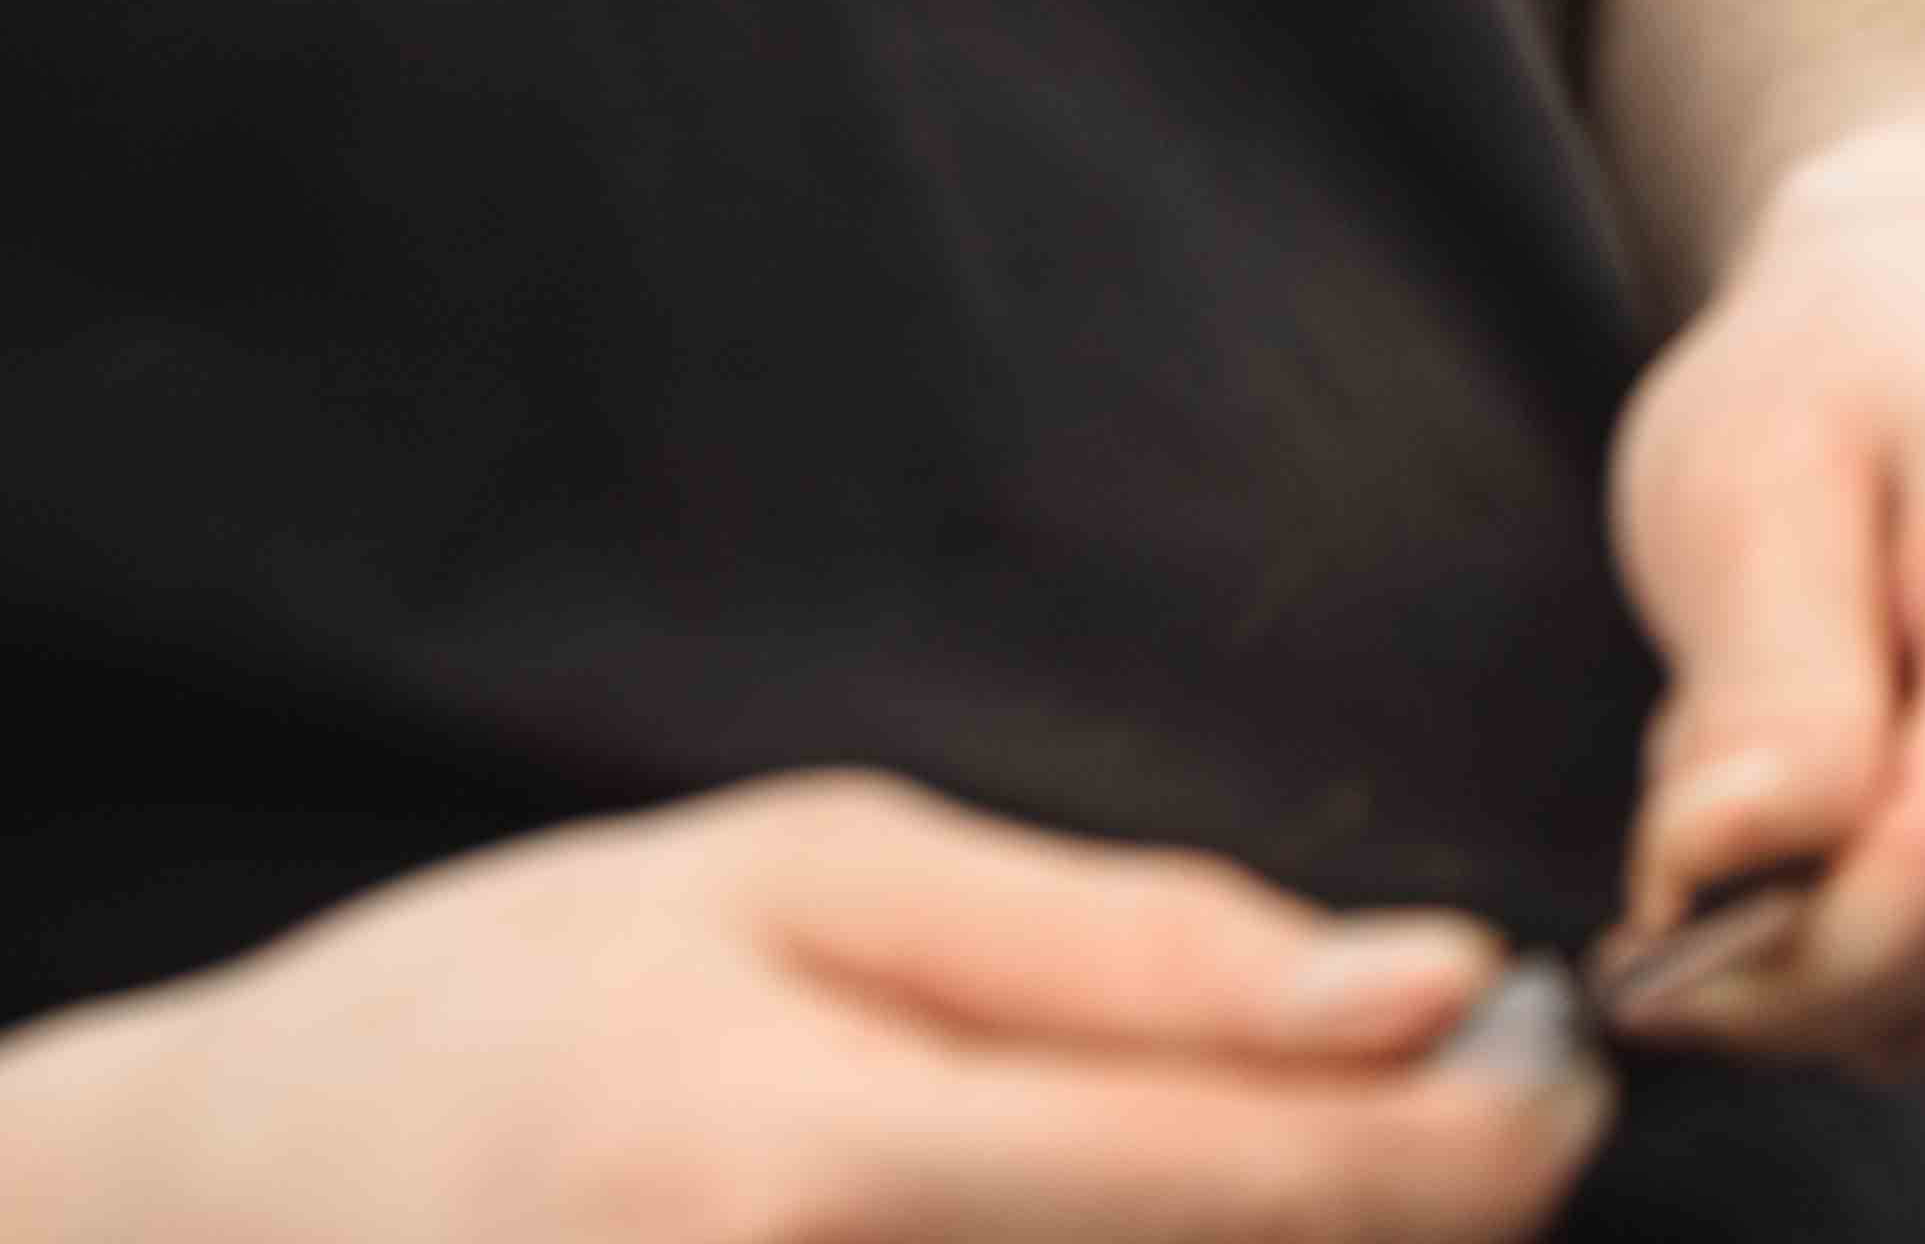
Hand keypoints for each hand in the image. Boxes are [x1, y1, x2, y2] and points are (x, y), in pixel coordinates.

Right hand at [0, 773, 1596, 1243]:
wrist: (195, 1217)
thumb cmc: (513, 998)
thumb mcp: (801, 873)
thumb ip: (1119, 946)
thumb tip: (1421, 986)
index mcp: (800, 1155)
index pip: (1243, 1170)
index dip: (1466, 1141)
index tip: (1571, 1074)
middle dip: (1409, 1228)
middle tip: (1486, 1135)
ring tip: (1336, 1186)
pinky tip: (1181, 1227)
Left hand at [1603, 121, 1924, 1074]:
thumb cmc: (1855, 371)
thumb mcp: (1752, 472)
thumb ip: (1759, 686)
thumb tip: (1722, 870)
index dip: (1787, 949)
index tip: (1644, 938)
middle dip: (1800, 937)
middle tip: (1708, 785)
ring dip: (1852, 935)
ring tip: (1812, 747)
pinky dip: (1920, 944)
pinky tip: (1892, 790)